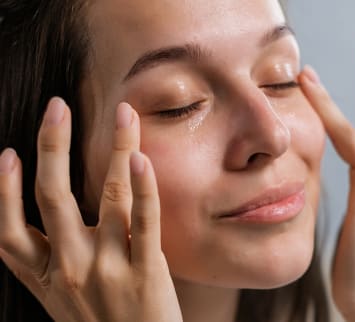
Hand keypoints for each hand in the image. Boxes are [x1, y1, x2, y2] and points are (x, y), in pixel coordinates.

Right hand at [0, 98, 182, 321]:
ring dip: (115, 148)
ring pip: (107, 196)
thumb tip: (48, 218)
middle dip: (52, 146)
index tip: (9, 153)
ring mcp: (107, 268)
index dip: (5, 189)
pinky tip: (141, 157)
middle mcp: (68, 269)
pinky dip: (142, 187)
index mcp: (43, 278)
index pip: (9, 231)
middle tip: (58, 106)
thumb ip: (53, 262)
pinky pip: (143, 221)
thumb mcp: (62, 301)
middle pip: (52, 197)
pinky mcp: (144, 271)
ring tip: (123, 113)